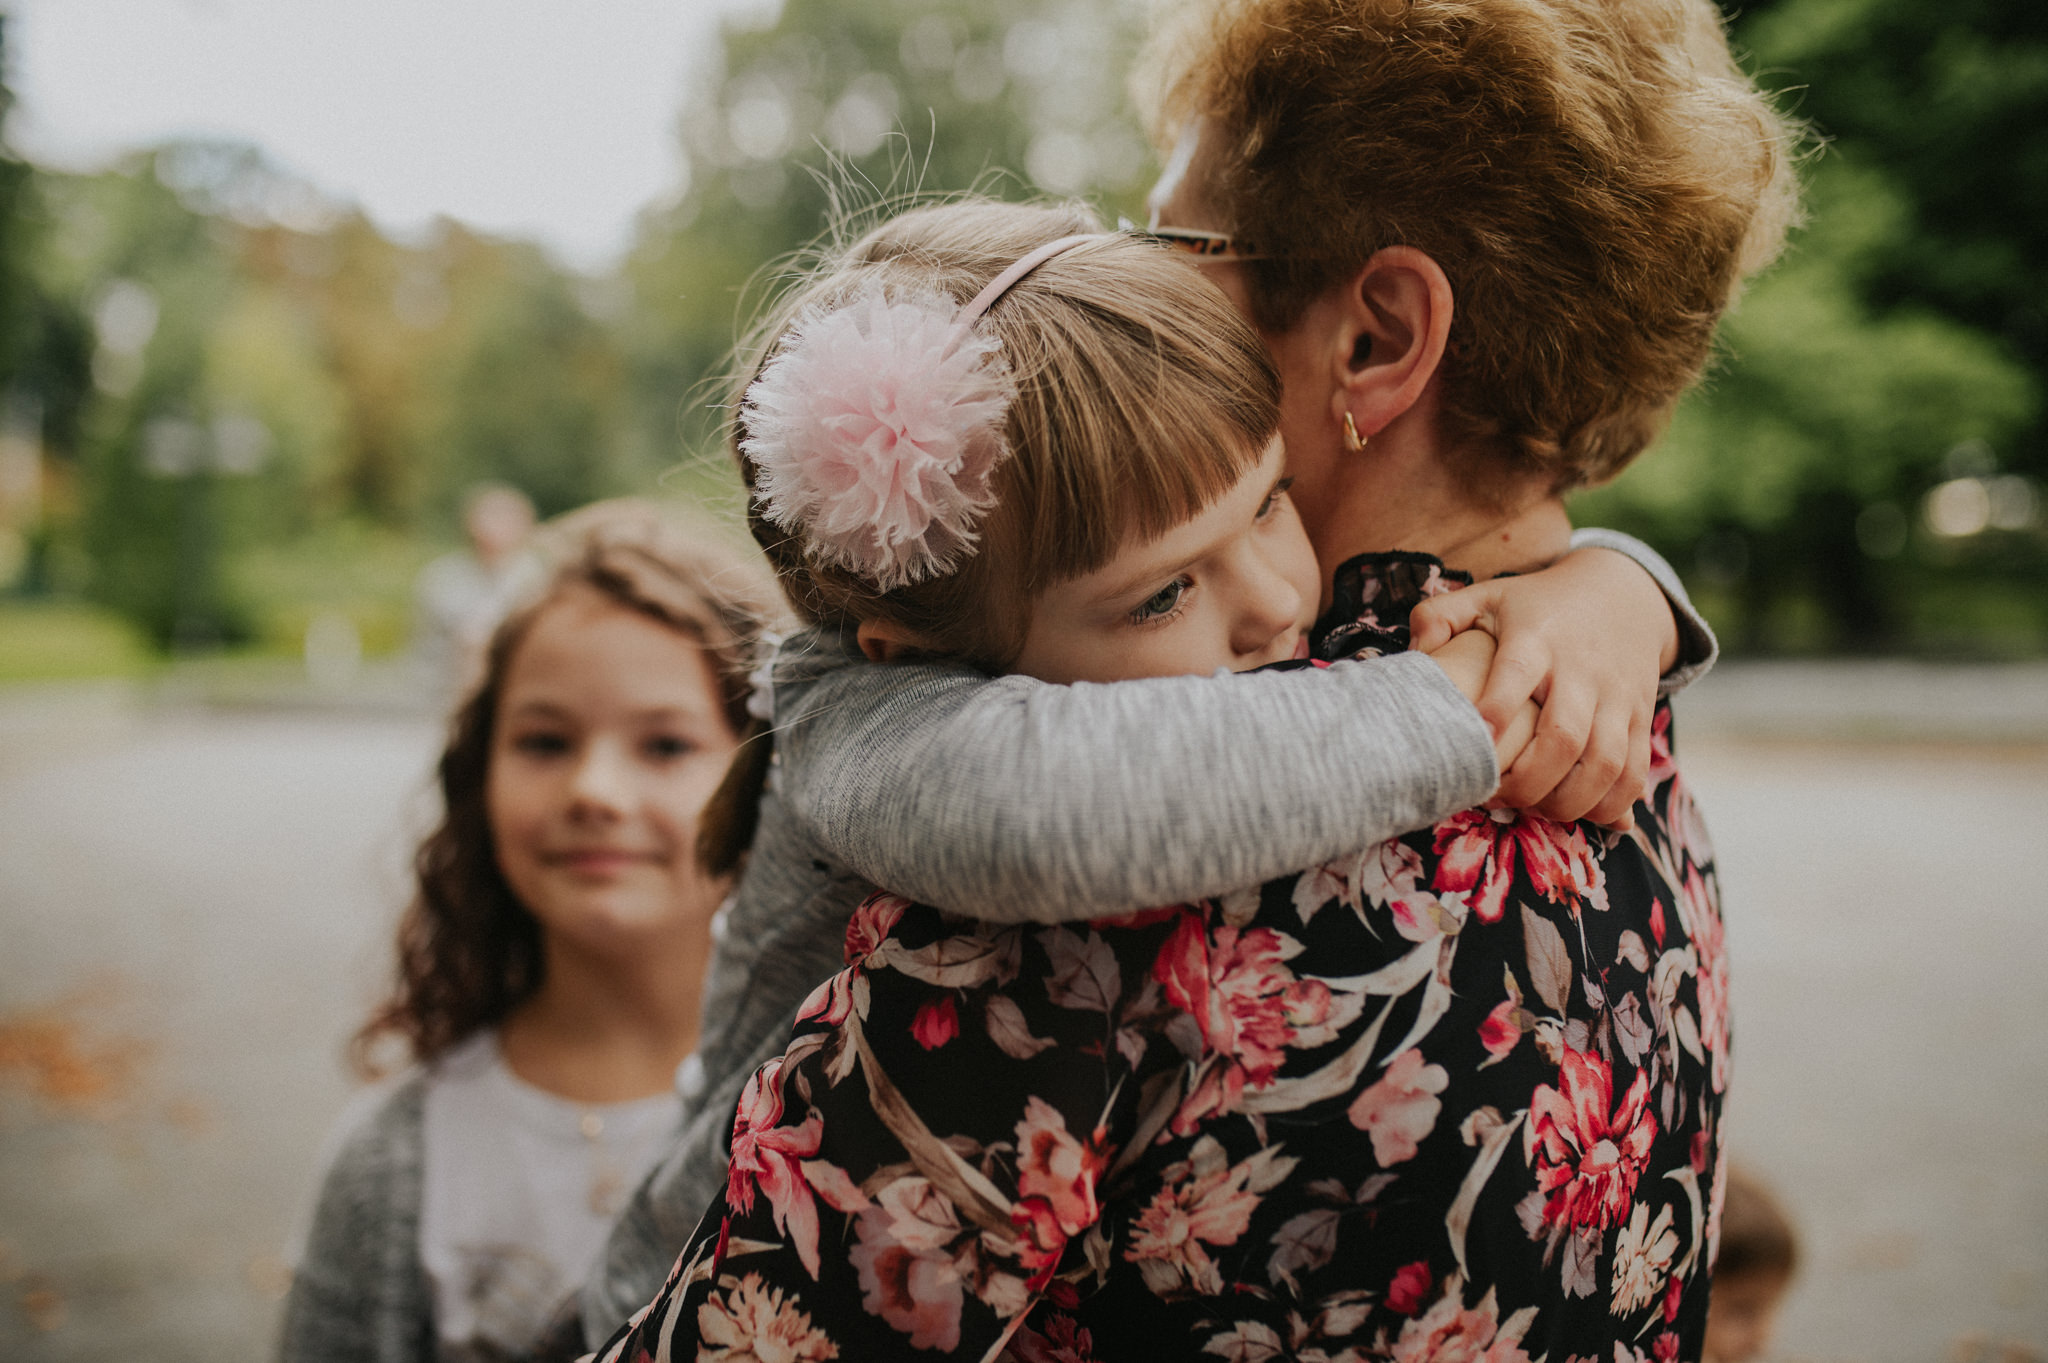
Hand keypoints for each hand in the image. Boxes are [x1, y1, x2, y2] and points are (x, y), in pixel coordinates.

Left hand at [1409, 548, 1679, 827]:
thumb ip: (1438, 616)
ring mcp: (1617, 697)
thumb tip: (1416, 657)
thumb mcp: (1487, 595)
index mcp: (1535, 639)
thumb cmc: (1536, 605)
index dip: (1494, 712)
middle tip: (1496, 797)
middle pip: (1564, 737)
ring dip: (1567, 802)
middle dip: (1527, 783)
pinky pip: (1634, 774)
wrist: (1622, 594)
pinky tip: (1578, 812)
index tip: (1475, 746)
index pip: (1516, 673)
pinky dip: (1610, 807)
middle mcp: (1581, 670)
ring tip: (1533, 807)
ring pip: (1605, 764)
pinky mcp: (1641, 719)